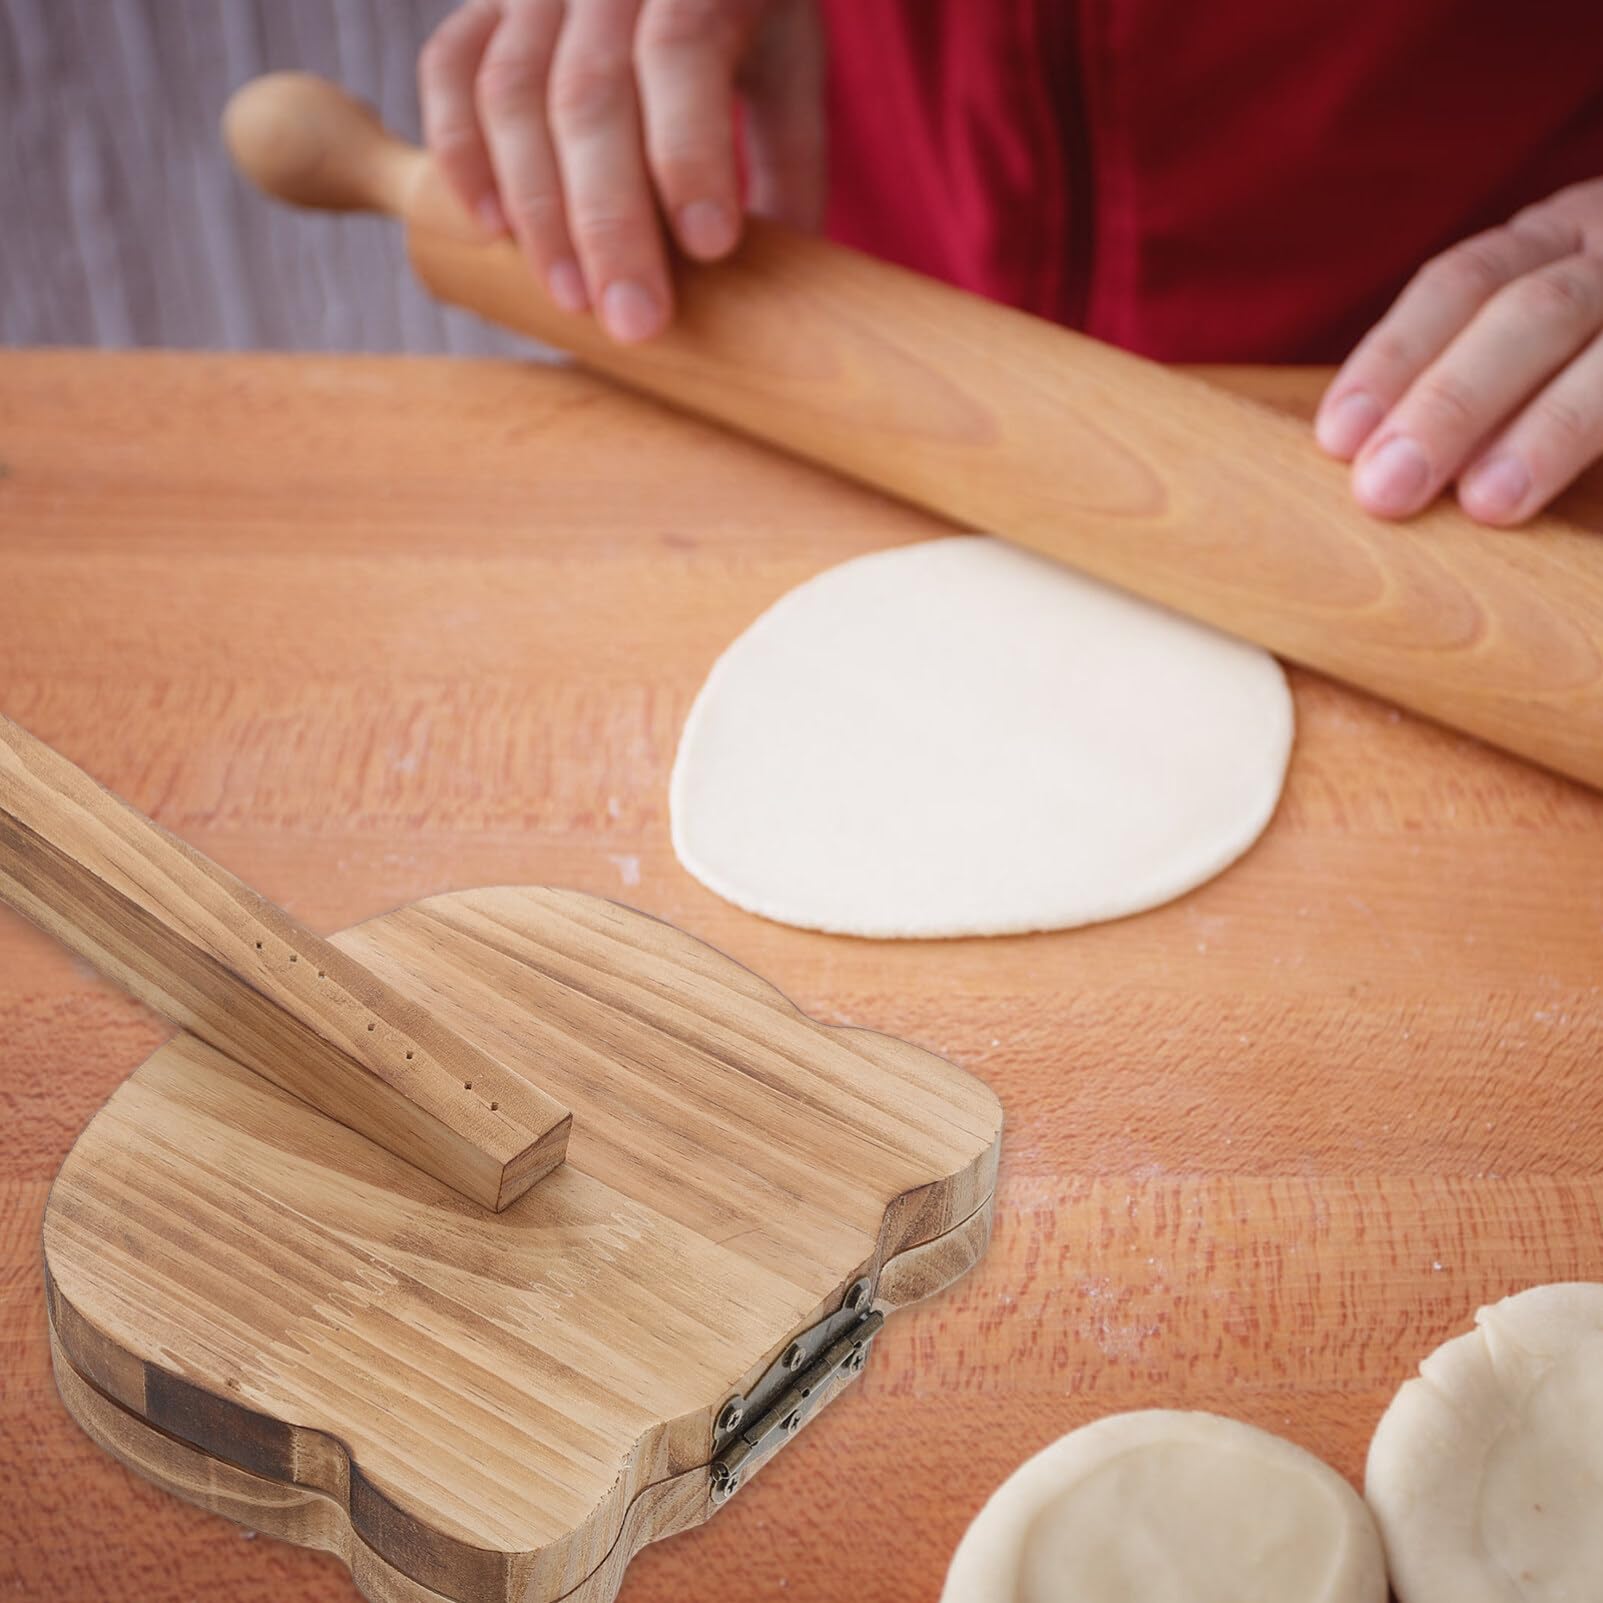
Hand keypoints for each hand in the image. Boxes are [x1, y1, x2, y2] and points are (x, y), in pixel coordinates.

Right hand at [419, 0, 823, 342]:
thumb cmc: (741, 9)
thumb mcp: (789, 70)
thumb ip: (788, 168)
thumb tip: (780, 300)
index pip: (683, 49)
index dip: (690, 151)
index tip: (710, 246)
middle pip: (590, 92)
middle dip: (608, 222)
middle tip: (633, 321)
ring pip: (514, 91)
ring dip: (537, 208)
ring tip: (572, 298)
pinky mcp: (484, 1)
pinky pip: (452, 67)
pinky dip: (460, 149)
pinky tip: (490, 226)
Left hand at [1316, 179, 1602, 525]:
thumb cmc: (1595, 343)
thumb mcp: (1541, 329)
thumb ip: (1473, 381)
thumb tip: (1364, 465)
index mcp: (1562, 238)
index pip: (1465, 281)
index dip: (1395, 355)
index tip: (1338, 437)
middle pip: (1537, 312)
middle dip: (1453, 401)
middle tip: (1386, 490)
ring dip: (1553, 427)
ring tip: (1488, 503)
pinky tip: (1585, 518)